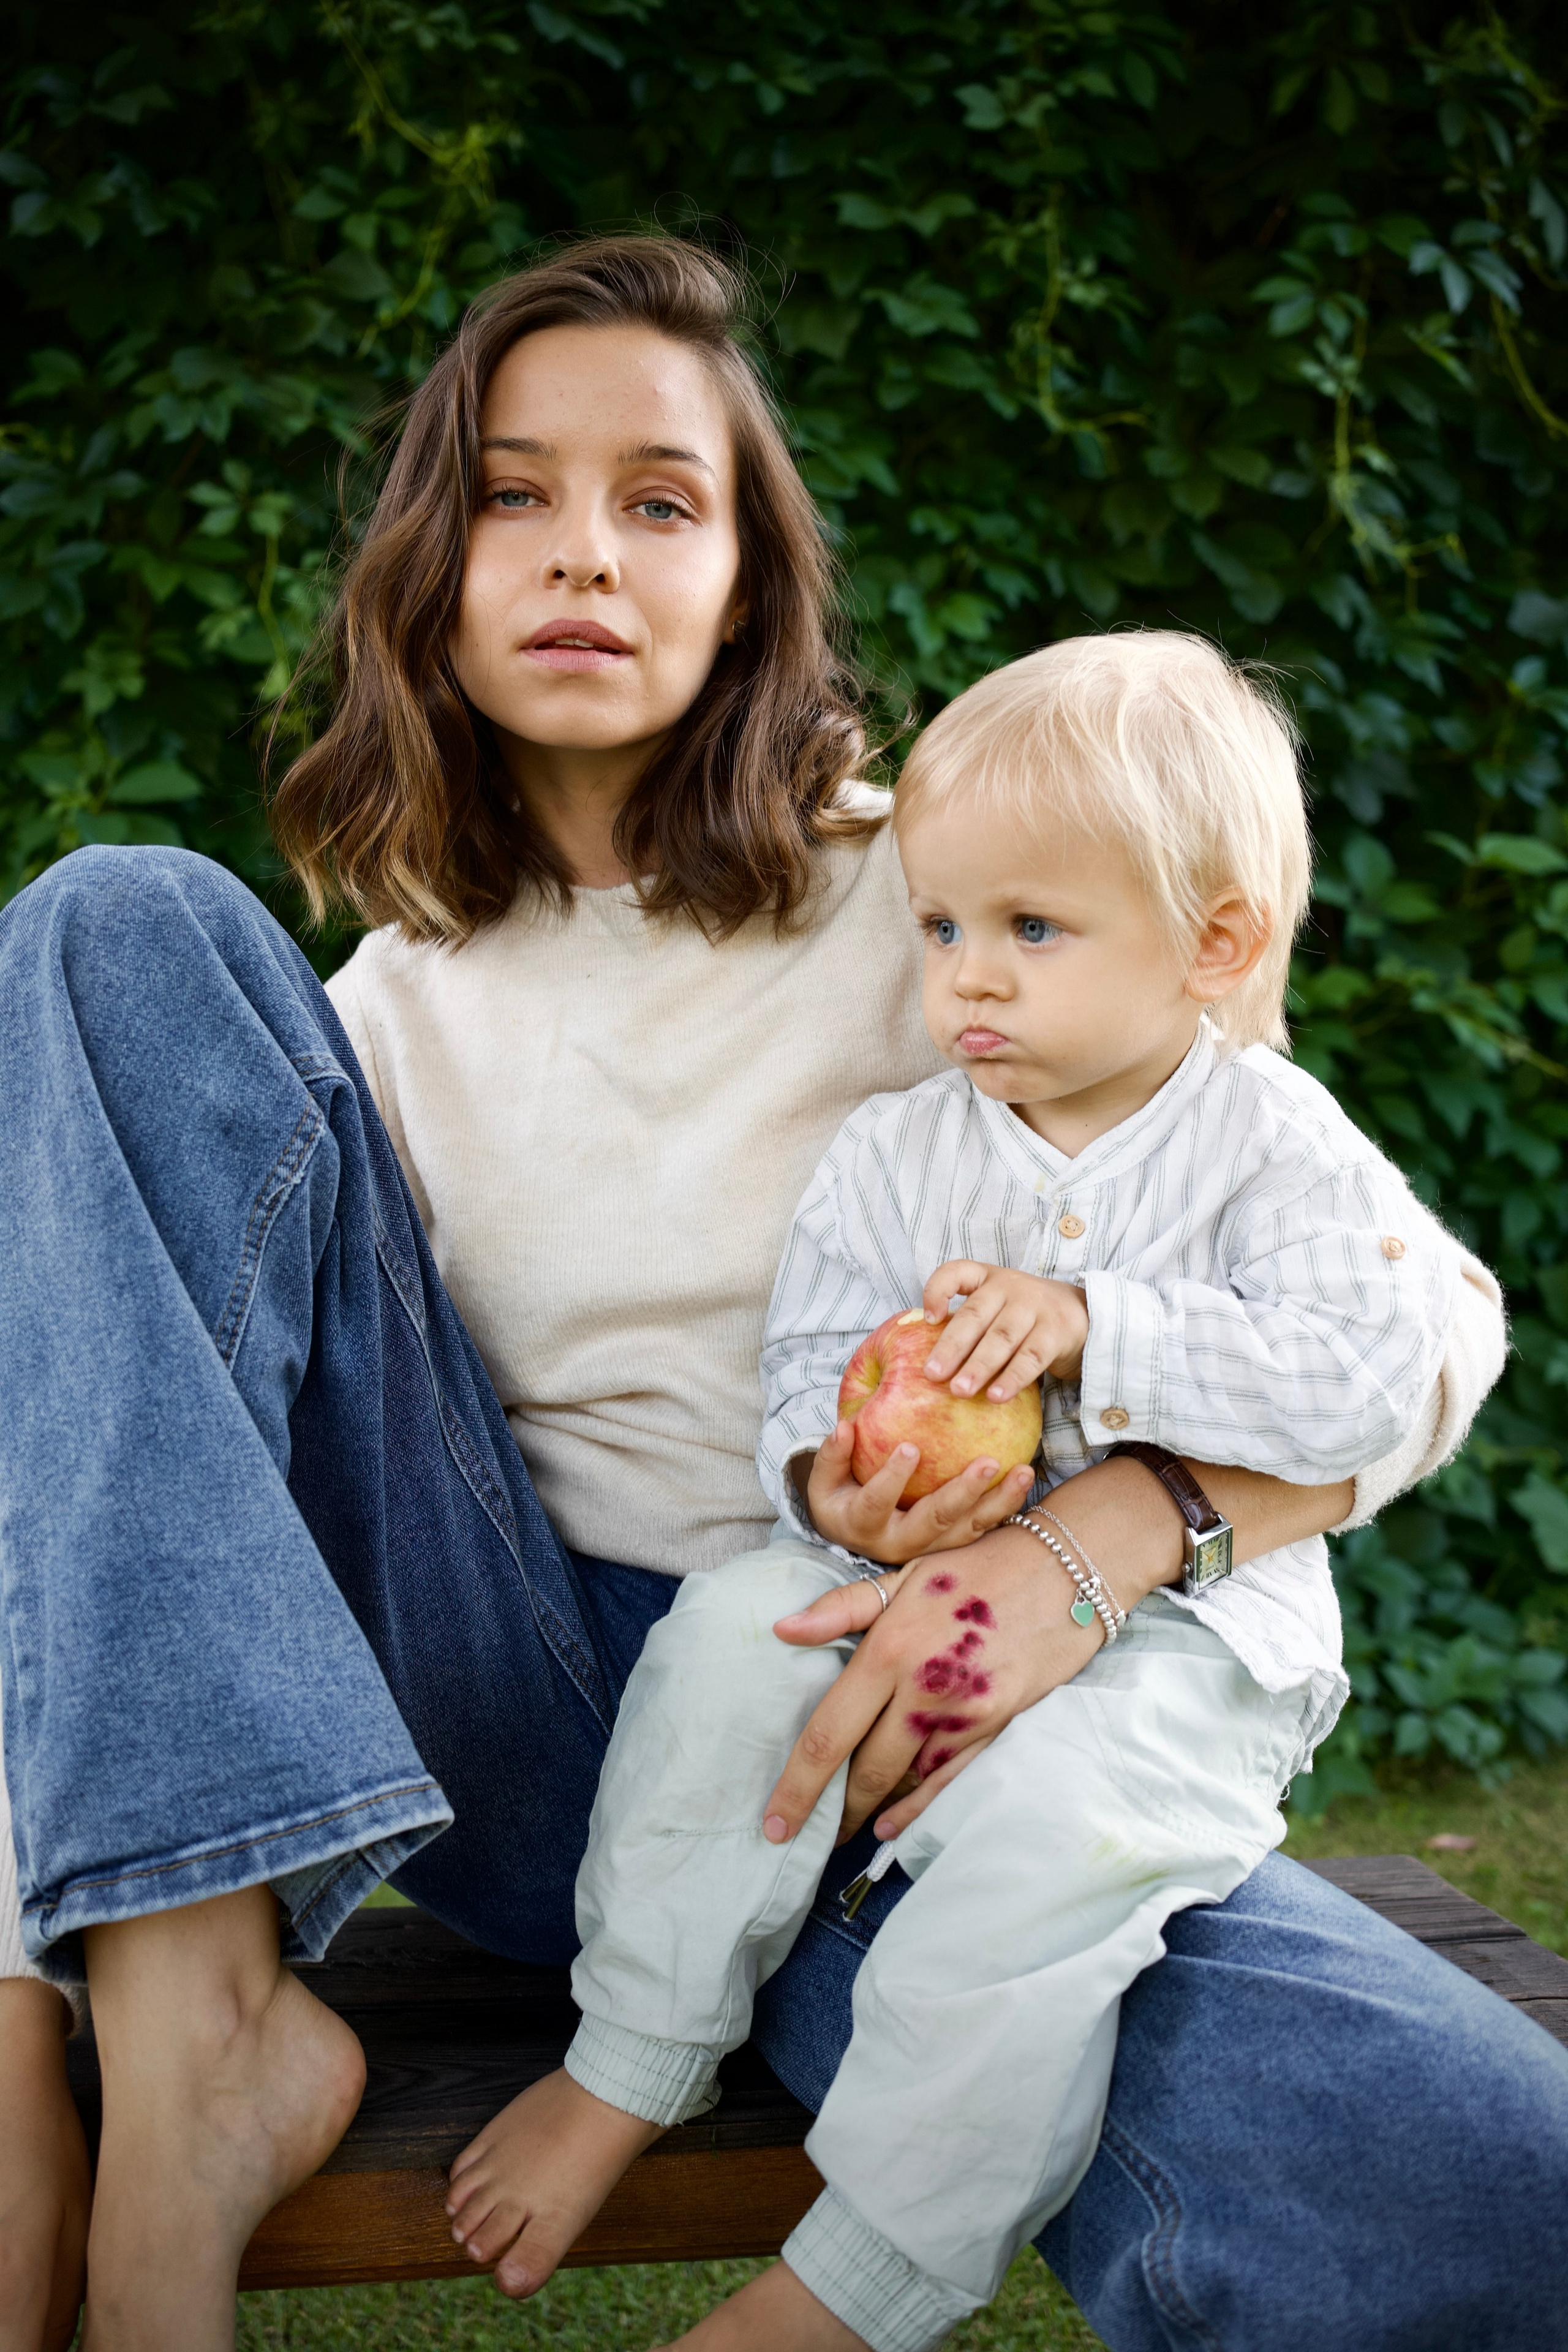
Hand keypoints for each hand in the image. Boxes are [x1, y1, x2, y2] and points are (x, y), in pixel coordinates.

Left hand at [762, 1519, 1103, 1847]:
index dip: (797, 1788)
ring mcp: (964, 1715)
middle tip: (802, 1835)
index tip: (774, 1824)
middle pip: (865, 1772)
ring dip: (870, 1809)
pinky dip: (917, 1807)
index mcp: (889, 1650)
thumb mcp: (907, 1574)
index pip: (830, 1733)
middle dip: (831, 1812)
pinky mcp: (996, 1727)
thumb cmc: (979, 1565)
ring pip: (905, 1781)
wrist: (1067, 1571)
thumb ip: (843, 1607)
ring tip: (840, 1828)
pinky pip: (947, 1779)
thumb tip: (783, 1630)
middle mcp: (923, 1691)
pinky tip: (891, 1825)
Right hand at [804, 1418, 1034, 1564]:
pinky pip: (983, 1528)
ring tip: (1024, 1471)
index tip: (908, 1448)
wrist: (858, 1535)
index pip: (876, 1504)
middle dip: (963, 1493)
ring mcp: (931, 1547)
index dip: (890, 1479)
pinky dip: (1006, 1507)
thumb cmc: (840, 1498)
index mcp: (864, 1526)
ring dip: (998, 1501)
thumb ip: (833, 1455)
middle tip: (987, 1463)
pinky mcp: (953, 1544)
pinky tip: (1025, 1481)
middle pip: (936, 1521)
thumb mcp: (824, 1481)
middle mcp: (901, 1542)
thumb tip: (844, 1426)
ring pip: (969, 1528)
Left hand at [920, 1259, 1088, 1400]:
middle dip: (951, 1347)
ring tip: (959, 1390)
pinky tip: (996, 1396)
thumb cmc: (1024, 1317)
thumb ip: (969, 1322)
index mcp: (987, 1278)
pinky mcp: (1055, 1331)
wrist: (1083, 1315)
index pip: (957, 1271)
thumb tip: (931, 1363)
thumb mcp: (997, 1307)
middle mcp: (1009, 1287)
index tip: (928, 1319)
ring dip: (978, 1366)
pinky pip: (1031, 1357)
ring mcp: (1034, 1307)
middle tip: (932, 1375)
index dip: (938, 1290)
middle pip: (975, 1316)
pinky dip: (1013, 1377)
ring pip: (1001, 1338)